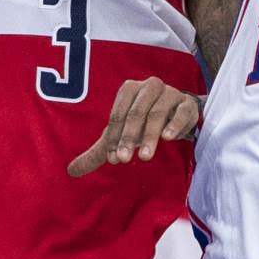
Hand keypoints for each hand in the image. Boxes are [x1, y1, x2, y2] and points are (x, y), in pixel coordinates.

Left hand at [68, 78, 200, 176]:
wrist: (178, 115)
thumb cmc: (144, 124)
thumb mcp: (121, 136)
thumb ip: (100, 152)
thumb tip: (71, 171)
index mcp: (129, 89)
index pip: (119, 114)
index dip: (114, 136)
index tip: (114, 158)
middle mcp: (149, 86)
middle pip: (136, 112)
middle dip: (129, 137)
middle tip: (124, 160)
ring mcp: (170, 93)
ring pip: (158, 112)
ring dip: (150, 136)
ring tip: (145, 156)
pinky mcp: (187, 104)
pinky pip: (182, 112)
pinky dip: (174, 124)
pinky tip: (168, 138)